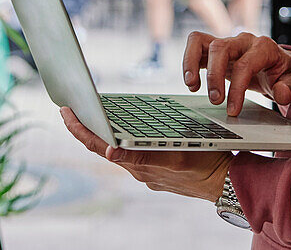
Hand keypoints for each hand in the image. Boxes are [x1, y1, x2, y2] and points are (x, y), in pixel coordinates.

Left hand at [60, 107, 231, 201]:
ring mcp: (146, 171)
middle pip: (102, 146)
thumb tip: (109, 152)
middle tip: (68, 109)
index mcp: (138, 164)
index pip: (98, 145)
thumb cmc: (204, 163)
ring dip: (102, 133)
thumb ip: (140, 156)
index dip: (79, 129)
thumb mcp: (174, 156)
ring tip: (89, 113)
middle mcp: (138, 169)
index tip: (65, 112)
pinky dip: (121, 140)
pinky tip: (120, 130)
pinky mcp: (155, 169)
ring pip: (116, 149)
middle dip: (84, 128)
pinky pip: (131, 152)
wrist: (225, 181)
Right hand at [182, 32, 290, 116]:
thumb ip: (289, 88)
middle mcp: (243, 40)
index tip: (233, 110)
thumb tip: (280, 93)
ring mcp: (227, 42)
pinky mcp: (214, 48)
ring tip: (191, 85)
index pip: (245, 65)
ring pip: (200, 40)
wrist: (278, 64)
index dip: (237, 89)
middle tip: (215, 101)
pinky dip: (188, 61)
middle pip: (220, 48)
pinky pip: (195, 45)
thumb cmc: (283, 72)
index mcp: (263, 47)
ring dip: (191, 62)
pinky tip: (191, 82)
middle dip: (214, 76)